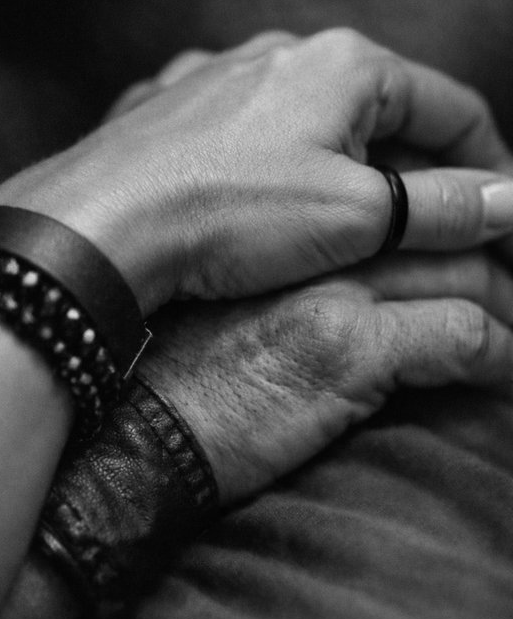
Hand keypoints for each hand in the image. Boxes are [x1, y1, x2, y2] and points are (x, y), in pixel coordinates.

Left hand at [0, 29, 512, 314]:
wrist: (104, 222)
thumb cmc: (229, 212)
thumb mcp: (354, 217)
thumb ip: (439, 206)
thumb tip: (504, 203)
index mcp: (343, 66)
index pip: (450, 108)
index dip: (485, 165)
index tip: (493, 213)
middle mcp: (280, 56)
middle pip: (378, 115)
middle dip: (408, 173)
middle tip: (422, 234)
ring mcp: (219, 80)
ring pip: (305, 127)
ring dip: (337, 174)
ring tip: (342, 230)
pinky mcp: (173, 112)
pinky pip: (244, 139)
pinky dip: (270, 172)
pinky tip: (263, 210)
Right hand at [140, 250, 512, 502]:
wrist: (142, 422)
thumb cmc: (176, 368)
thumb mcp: (232, 305)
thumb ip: (289, 276)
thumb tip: (342, 285)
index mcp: (287, 224)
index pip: (397, 197)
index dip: (443, 220)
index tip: (468, 242)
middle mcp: (314, 243)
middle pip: (440, 232)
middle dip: (491, 256)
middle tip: (505, 285)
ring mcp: (335, 289)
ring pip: (465, 273)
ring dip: (504, 304)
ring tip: (511, 326)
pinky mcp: (350, 347)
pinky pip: (463, 334)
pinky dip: (498, 354)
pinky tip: (499, 370)